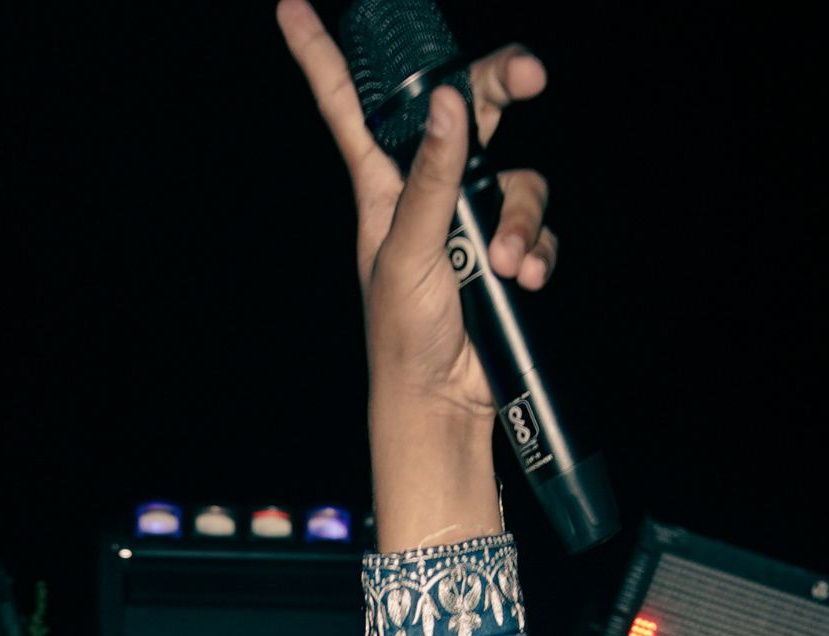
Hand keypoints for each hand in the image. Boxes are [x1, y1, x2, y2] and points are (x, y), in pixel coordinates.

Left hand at [275, 2, 553, 549]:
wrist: (442, 404)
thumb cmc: (404, 335)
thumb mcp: (409, 251)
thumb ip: (432, 178)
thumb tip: (449, 102)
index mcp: (381, 183)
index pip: (346, 103)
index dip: (319, 55)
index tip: (291, 7)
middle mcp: (426, 190)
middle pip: (466, 108)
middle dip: (501, 84)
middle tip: (532, 75)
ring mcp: (470, 220)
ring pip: (516, 177)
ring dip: (520, 219)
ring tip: (505, 266)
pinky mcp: (504, 251)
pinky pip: (535, 226)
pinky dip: (536, 249)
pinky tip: (524, 279)